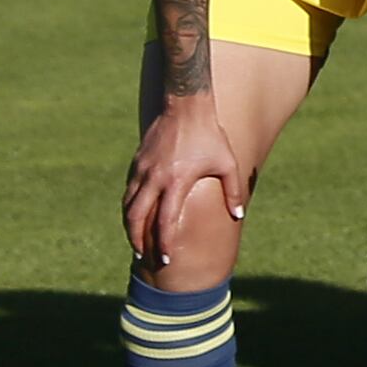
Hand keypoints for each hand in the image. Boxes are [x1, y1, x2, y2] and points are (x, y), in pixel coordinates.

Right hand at [123, 98, 246, 267]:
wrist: (186, 106)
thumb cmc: (211, 136)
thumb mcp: (227, 163)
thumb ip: (233, 191)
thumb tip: (238, 216)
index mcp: (177, 182)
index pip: (164, 222)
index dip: (164, 243)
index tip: (165, 260)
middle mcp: (154, 180)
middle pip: (136, 219)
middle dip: (138, 241)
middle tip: (143, 257)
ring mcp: (142, 171)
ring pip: (128, 206)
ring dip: (129, 227)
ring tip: (136, 242)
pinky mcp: (136, 164)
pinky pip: (128, 192)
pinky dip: (129, 208)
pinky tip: (136, 217)